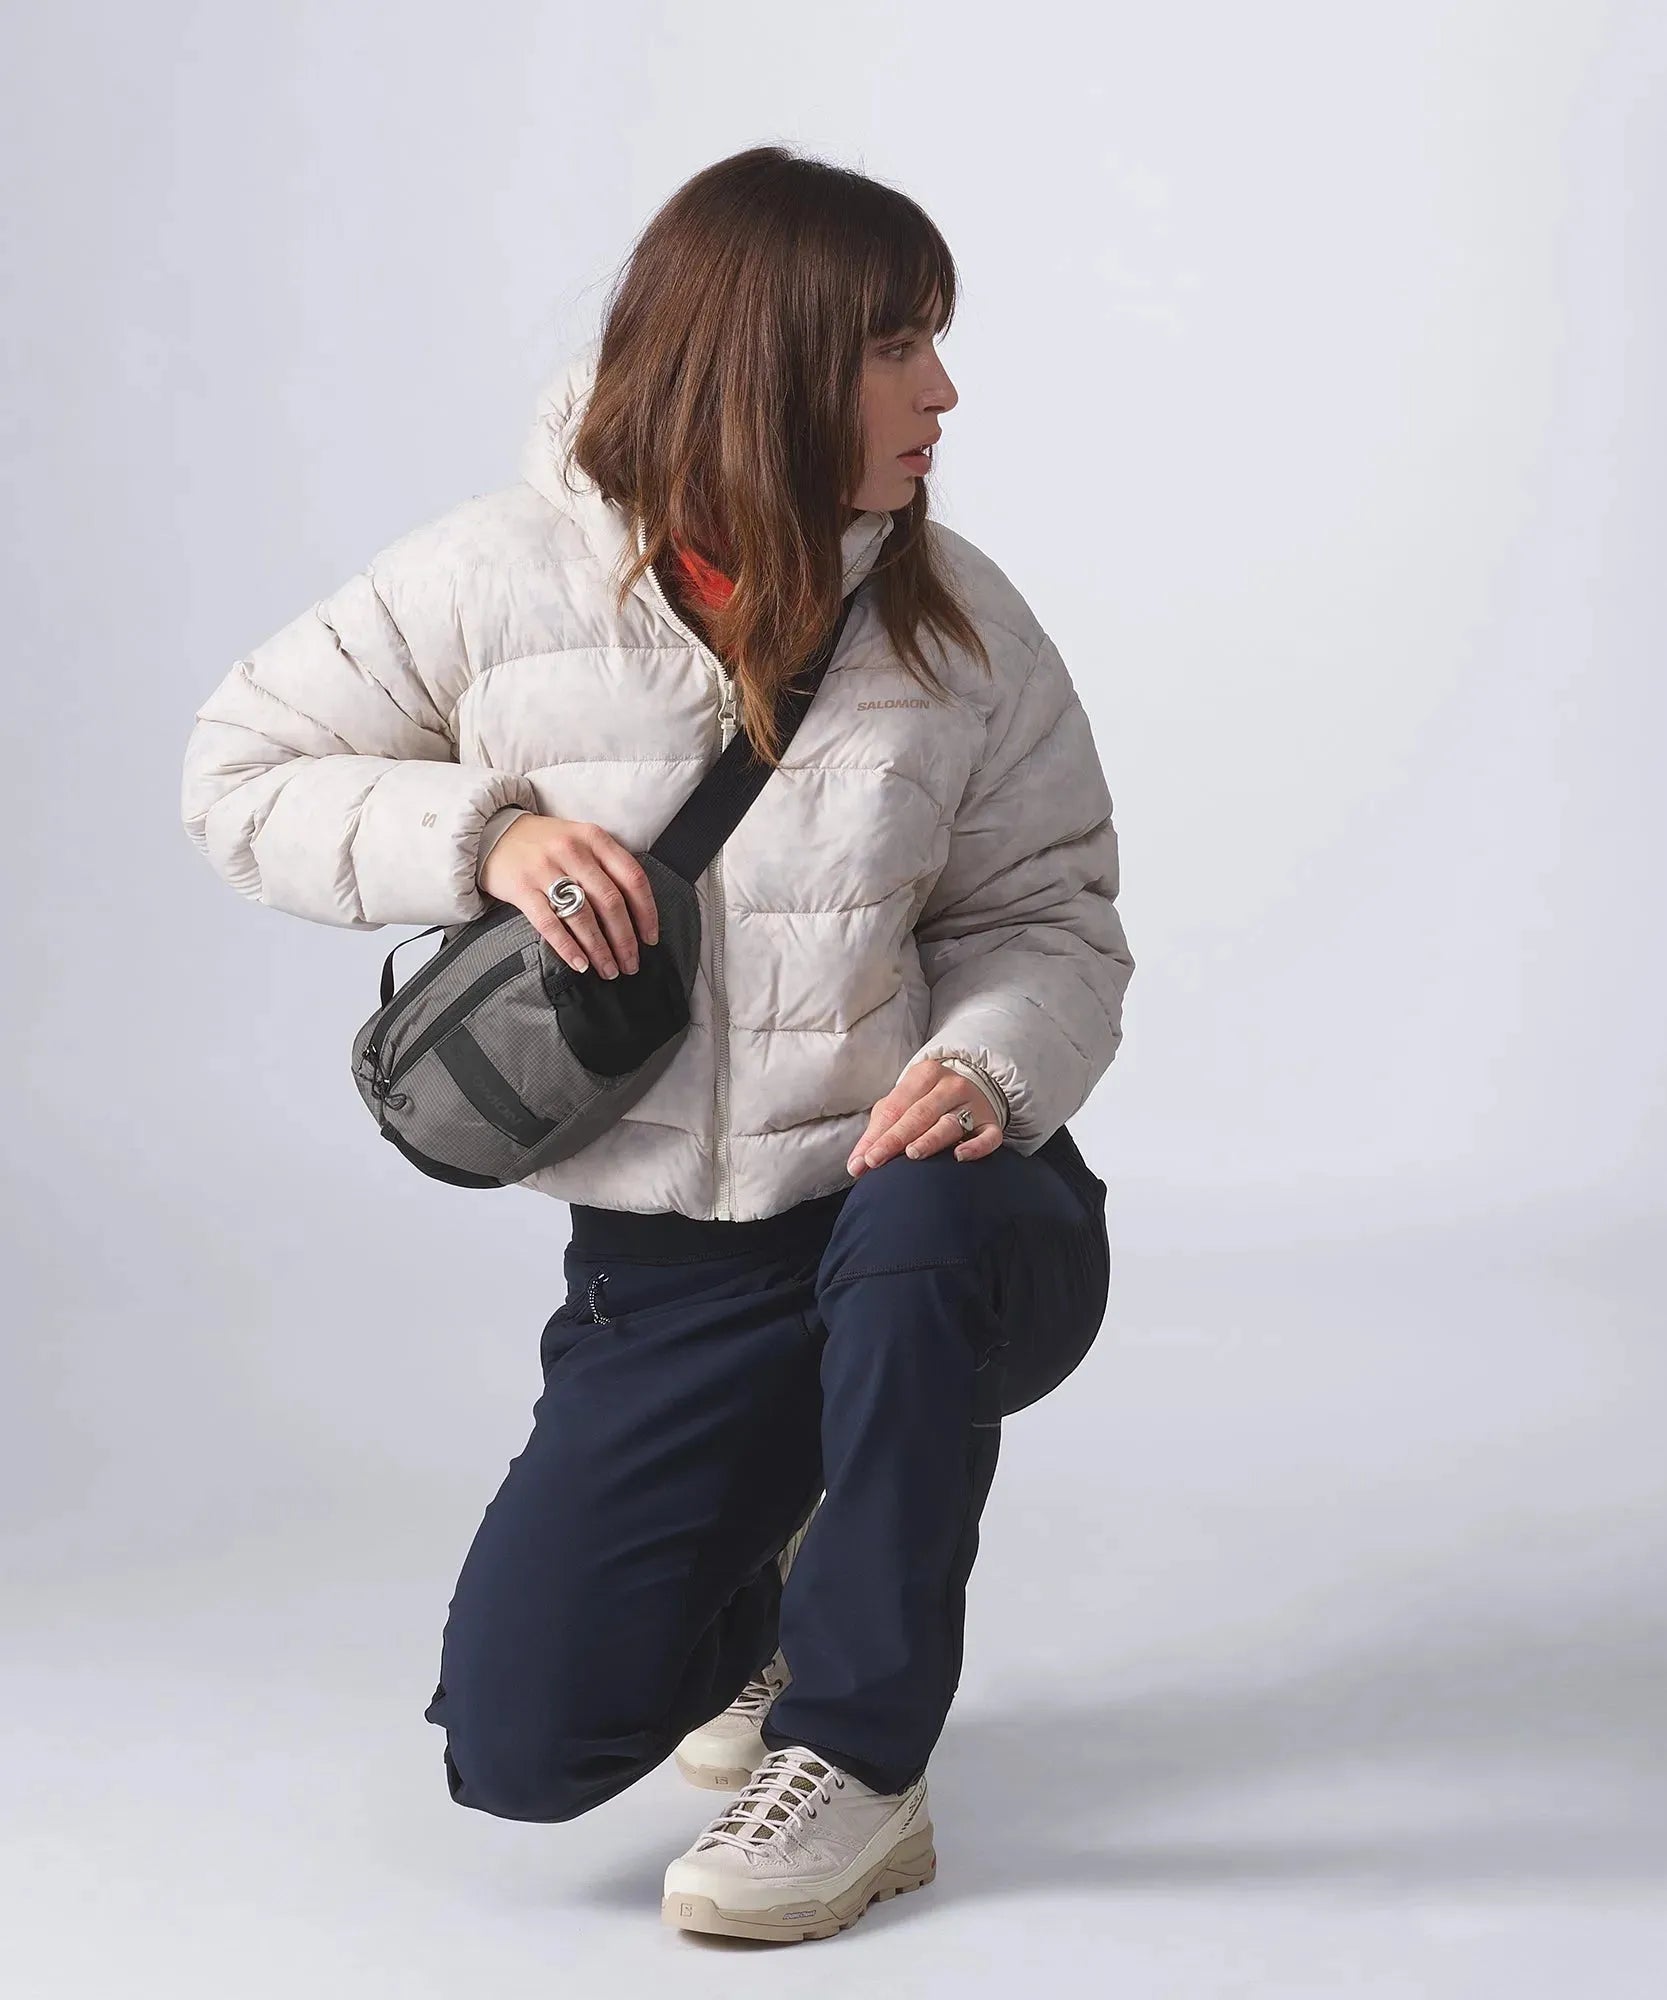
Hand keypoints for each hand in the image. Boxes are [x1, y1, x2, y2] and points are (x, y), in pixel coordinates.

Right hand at [479, 813, 658, 979]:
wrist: (493, 835)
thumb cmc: (546, 844)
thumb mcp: (581, 840)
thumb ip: (607, 866)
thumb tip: (635, 913)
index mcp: (594, 838)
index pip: (632, 878)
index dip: (646, 912)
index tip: (651, 938)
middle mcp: (573, 851)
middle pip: (610, 902)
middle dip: (626, 939)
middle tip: (631, 964)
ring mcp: (546, 869)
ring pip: (582, 916)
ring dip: (600, 949)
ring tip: (609, 970)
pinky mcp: (522, 888)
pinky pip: (549, 924)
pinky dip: (568, 947)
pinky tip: (580, 964)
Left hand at [846, 1059, 1004, 1175]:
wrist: (974, 1089)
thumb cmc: (927, 1101)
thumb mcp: (901, 1105)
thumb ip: (877, 1132)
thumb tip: (856, 1165)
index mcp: (924, 1074)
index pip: (896, 1107)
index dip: (878, 1134)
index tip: (863, 1160)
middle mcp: (950, 1086)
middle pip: (919, 1114)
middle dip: (895, 1138)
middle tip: (876, 1160)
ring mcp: (974, 1104)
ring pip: (950, 1123)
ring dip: (930, 1139)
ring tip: (912, 1153)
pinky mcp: (991, 1124)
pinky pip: (988, 1137)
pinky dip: (976, 1147)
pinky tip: (959, 1157)